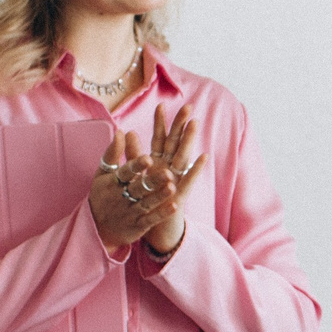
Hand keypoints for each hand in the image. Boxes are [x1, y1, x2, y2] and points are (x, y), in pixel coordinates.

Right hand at [87, 122, 197, 250]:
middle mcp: (121, 197)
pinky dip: (162, 214)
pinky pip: (151, 220)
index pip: (126, 172)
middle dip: (152, 181)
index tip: (148, 158)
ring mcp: (130, 213)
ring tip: (172, 187)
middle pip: (139, 188)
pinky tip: (174, 206)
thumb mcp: (102, 174)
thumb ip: (112, 153)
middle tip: (167, 173)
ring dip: (160, 196)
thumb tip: (121, 131)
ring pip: (147, 203)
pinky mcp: (138, 226)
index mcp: (113, 183)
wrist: (96, 229)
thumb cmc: (102, 195)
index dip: (136, 166)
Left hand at [140, 103, 203, 254]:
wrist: (154, 227)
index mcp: (158, 163)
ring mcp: (176, 180)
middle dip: (181, 125)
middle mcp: (169, 168)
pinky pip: (189, 180)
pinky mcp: (180, 194)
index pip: (159, 139)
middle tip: (188, 107)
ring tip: (195, 123)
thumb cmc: (146, 200)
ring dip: (190, 140)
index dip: (160, 123)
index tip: (161, 105)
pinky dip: (196, 169)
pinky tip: (203, 157)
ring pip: (184, 157)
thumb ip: (133, 154)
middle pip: (175, 143)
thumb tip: (127, 132)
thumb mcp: (136, 175)